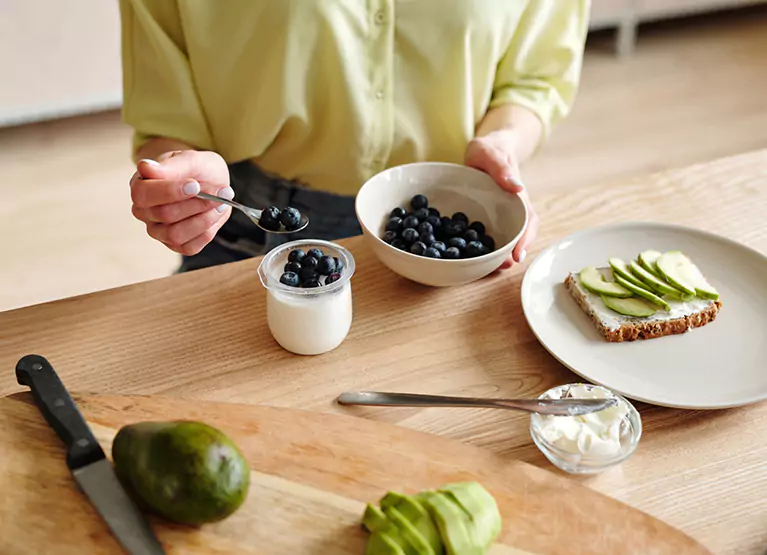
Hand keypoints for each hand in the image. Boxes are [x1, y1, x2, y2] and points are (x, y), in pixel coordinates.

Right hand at [130, 150, 232, 255]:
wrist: (212, 182)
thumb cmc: (197, 170)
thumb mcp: (190, 160)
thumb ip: (171, 166)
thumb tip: (145, 167)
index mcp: (141, 186)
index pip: (144, 194)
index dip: (170, 191)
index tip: (195, 185)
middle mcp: (144, 211)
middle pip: (164, 214)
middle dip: (196, 204)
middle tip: (219, 193)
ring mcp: (158, 231)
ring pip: (175, 235)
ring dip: (203, 220)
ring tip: (220, 204)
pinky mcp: (175, 245)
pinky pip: (189, 247)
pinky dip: (207, 232)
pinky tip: (214, 216)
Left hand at [465, 130, 539, 269]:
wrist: (487, 148)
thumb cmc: (490, 149)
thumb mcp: (489, 151)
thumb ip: (500, 166)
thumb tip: (516, 187)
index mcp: (516, 195)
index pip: (527, 220)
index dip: (525, 239)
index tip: (518, 254)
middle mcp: (512, 208)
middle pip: (519, 235)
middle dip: (512, 253)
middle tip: (503, 267)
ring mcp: (500, 214)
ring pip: (505, 238)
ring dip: (500, 254)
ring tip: (492, 268)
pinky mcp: (487, 218)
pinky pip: (488, 235)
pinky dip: (484, 248)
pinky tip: (476, 257)